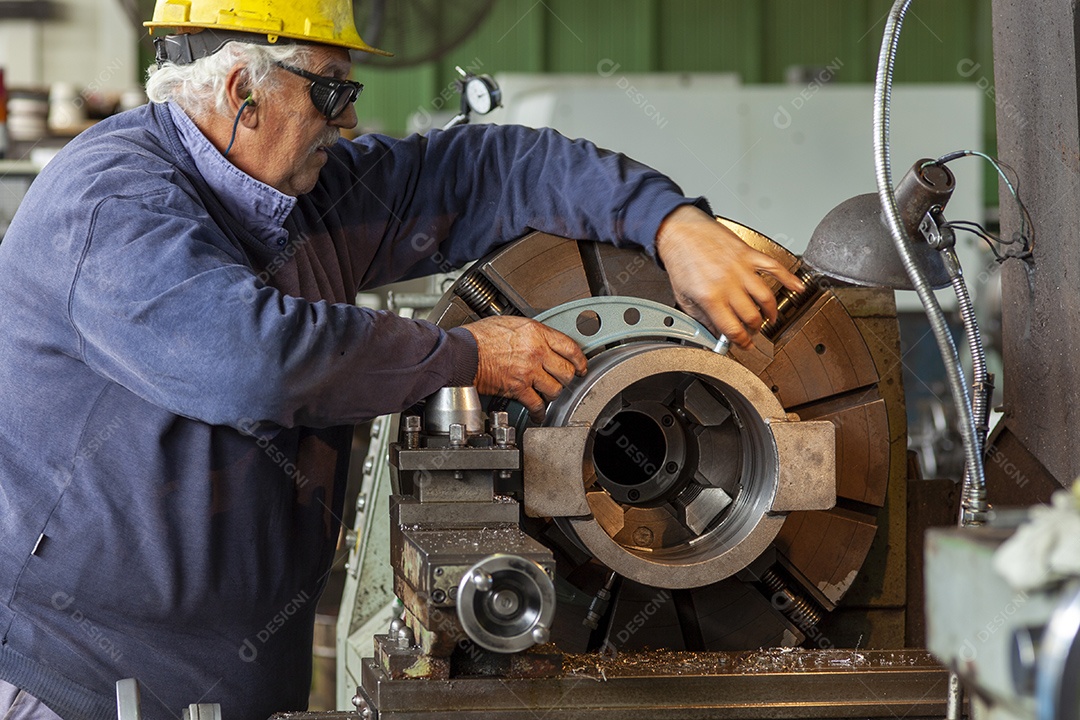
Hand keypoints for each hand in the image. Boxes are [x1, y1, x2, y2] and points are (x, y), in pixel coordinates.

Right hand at [463, 316, 587, 422]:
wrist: (462, 353)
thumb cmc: (479, 337)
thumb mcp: (511, 323)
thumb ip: (532, 332)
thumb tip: (544, 340)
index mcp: (536, 333)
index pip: (570, 347)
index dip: (579, 360)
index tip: (580, 366)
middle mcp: (536, 352)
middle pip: (567, 371)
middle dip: (567, 378)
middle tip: (564, 380)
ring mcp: (528, 372)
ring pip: (556, 389)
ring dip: (553, 394)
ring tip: (549, 393)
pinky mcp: (518, 389)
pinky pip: (537, 404)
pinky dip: (540, 412)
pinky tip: (539, 412)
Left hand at [656, 205, 804, 348]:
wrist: (679, 230)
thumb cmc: (679, 259)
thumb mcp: (682, 296)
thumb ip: (700, 317)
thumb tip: (713, 333)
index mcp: (710, 297)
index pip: (733, 329)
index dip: (741, 342)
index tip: (745, 345)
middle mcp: (727, 283)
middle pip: (752, 316)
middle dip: (755, 329)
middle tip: (753, 331)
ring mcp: (740, 268)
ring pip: (765, 298)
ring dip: (770, 312)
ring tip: (769, 318)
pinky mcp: (748, 254)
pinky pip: (774, 267)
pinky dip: (789, 279)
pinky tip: (797, 288)